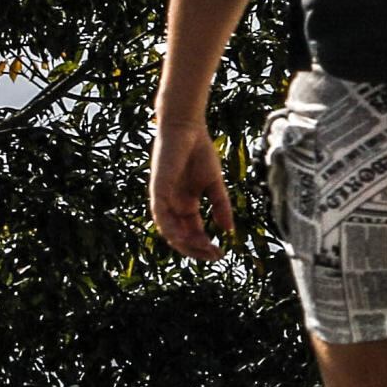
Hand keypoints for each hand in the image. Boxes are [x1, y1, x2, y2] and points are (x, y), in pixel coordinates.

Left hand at [148, 123, 233, 260]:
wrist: (187, 130)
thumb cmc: (200, 153)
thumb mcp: (215, 184)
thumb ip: (220, 206)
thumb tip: (229, 231)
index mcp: (186, 205)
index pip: (193, 232)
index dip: (205, 245)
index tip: (221, 253)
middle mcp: (173, 207)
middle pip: (181, 236)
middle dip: (196, 248)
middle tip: (214, 256)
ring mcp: (163, 200)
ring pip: (169, 230)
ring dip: (184, 243)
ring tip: (202, 249)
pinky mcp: (157, 191)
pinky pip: (161, 215)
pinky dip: (171, 228)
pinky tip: (183, 237)